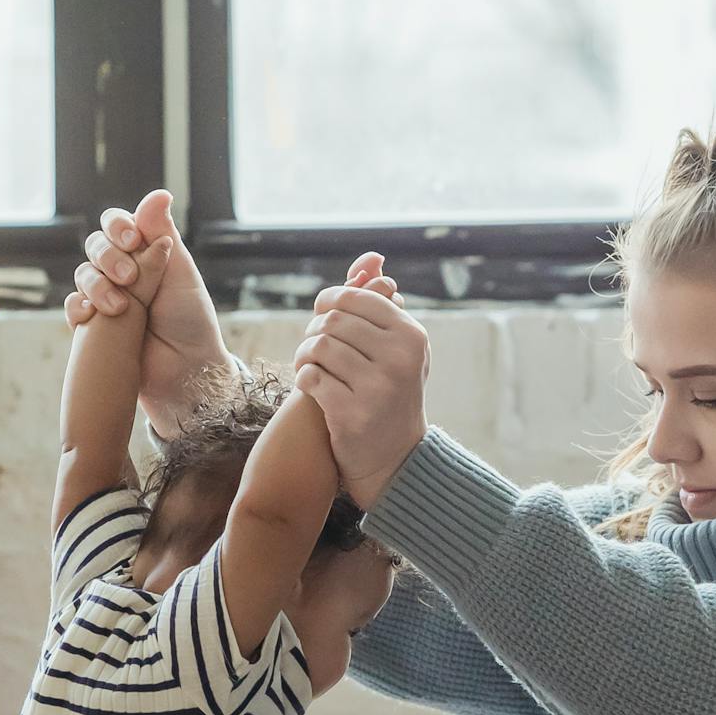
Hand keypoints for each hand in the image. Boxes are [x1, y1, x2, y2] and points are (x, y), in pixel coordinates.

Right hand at [66, 190, 231, 436]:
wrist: (185, 368)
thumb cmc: (189, 319)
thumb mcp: (179, 272)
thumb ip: (161, 234)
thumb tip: (158, 193)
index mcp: (144, 252)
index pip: (117, 223)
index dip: (118, 226)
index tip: (133, 240)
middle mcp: (121, 270)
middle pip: (95, 247)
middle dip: (108, 258)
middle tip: (129, 278)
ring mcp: (105, 297)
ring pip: (82, 275)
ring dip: (96, 285)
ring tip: (120, 307)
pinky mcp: (93, 325)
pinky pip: (74, 308)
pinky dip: (81, 309)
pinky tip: (95, 318)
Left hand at [292, 258, 427, 509]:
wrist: (394, 456)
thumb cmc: (390, 389)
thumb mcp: (396, 346)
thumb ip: (380, 300)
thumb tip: (372, 257)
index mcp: (411, 335)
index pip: (354, 297)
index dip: (327, 303)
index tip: (322, 316)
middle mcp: (400, 359)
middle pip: (332, 321)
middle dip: (313, 331)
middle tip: (312, 347)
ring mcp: (377, 388)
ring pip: (318, 347)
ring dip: (304, 355)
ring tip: (308, 364)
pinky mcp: (352, 414)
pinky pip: (310, 378)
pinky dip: (304, 379)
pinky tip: (312, 386)